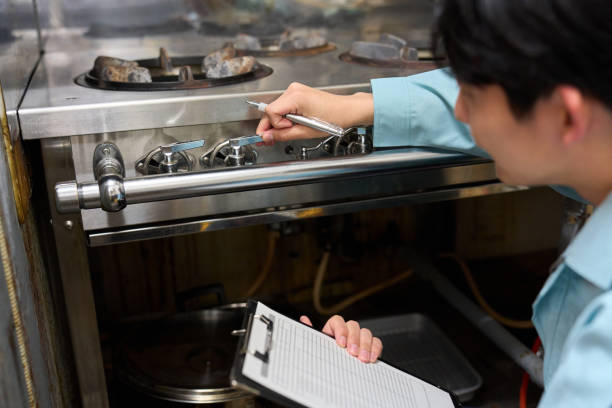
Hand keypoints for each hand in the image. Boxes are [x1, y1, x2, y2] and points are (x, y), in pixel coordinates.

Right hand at [255, 82, 373, 144]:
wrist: (346, 110)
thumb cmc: (333, 118)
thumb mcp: (306, 132)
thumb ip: (283, 135)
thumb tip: (267, 136)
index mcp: (295, 97)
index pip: (270, 111)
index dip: (274, 125)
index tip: (280, 133)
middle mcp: (293, 90)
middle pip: (271, 109)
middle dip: (272, 126)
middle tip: (273, 139)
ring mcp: (295, 90)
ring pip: (276, 109)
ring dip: (279, 122)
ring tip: (292, 129)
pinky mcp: (297, 93)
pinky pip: (283, 106)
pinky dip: (285, 117)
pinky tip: (293, 124)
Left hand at [299, 315, 382, 362]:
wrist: (334, 378)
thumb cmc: (324, 360)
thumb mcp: (316, 347)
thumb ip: (310, 333)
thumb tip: (303, 319)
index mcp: (332, 330)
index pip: (338, 321)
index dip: (340, 329)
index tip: (340, 343)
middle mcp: (347, 332)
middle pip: (353, 326)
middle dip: (354, 339)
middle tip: (352, 353)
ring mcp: (359, 339)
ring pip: (366, 332)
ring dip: (365, 345)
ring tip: (362, 359)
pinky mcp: (370, 348)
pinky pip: (376, 342)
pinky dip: (375, 349)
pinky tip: (371, 358)